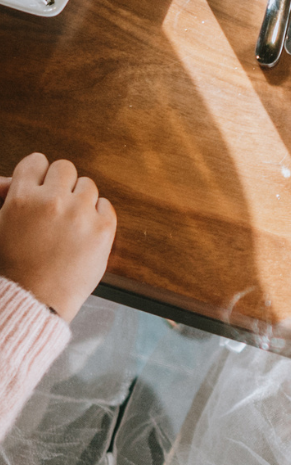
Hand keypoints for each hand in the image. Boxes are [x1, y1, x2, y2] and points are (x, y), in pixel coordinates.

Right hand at [0, 153, 115, 320]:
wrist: (32, 303)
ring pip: (88, 185)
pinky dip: (97, 216)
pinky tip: (83, 233)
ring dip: (80, 200)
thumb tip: (8, 180)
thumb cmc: (11, 269)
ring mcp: (80, 215)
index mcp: (21, 199)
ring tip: (68, 223)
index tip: (39, 187)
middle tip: (54, 206)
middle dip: (59, 184)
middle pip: (65, 168)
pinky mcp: (103, 230)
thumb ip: (5, 198)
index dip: (37, 176)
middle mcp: (52, 202)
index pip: (36, 162)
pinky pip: (106, 205)